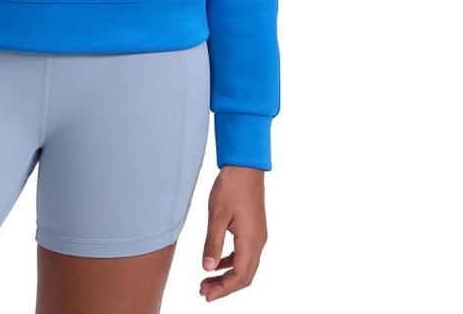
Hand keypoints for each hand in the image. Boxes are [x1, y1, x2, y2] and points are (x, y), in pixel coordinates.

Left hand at [199, 165, 267, 301]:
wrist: (245, 166)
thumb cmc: (231, 187)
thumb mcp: (217, 215)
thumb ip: (213, 243)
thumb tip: (207, 268)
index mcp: (251, 241)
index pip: (239, 276)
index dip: (223, 289)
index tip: (206, 295)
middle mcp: (258, 242)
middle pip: (244, 276)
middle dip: (225, 287)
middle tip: (204, 292)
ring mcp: (258, 236)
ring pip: (245, 266)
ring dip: (227, 276)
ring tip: (207, 281)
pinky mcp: (253, 229)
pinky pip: (244, 254)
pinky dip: (231, 262)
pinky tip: (217, 263)